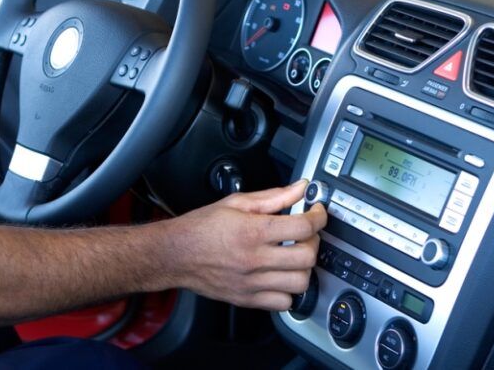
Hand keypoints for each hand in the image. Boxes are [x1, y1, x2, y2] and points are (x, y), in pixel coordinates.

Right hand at [162, 179, 325, 310]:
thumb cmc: (202, 228)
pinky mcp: (247, 299)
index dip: (318, 217)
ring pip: (300, 283)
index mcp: (254, 231)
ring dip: (304, 268)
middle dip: (314, 242)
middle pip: (307, 257)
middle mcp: (255, 259)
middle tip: (306, 234)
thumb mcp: (237, 203)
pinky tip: (282, 276)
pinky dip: (289, 292)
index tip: (317, 213)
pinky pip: (283, 304)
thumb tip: (300, 189)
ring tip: (295, 256)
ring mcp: (252, 283)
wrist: (174, 254)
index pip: (303, 226)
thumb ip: (274, 196)